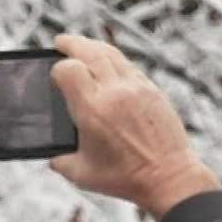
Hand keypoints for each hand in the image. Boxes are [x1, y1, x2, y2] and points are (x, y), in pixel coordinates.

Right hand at [47, 34, 220, 218]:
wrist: (168, 177)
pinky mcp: (152, 90)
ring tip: (82, 46)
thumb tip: (53, 154)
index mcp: (92, 110)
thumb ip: (60, 161)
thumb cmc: (124, 179)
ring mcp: (136, 88)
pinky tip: (108, 65)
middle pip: (89, 51)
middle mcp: (114, 93)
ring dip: (93, 46)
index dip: (57, 70)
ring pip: (111, 53)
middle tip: (60, 42)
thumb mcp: (81, 174)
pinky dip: (114, 60)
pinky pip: (129, 65)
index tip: (54, 78)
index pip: (68, 69)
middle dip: (71, 44)